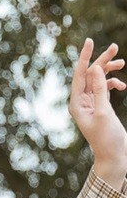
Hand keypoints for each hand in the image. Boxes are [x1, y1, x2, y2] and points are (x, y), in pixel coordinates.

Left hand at [69, 38, 126, 188]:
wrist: (113, 157)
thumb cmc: (107, 139)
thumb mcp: (104, 112)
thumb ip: (99, 90)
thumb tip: (93, 69)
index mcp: (76, 104)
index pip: (79, 75)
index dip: (84, 57)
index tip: (90, 40)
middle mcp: (80, 103)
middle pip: (89, 75)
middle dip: (101, 61)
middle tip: (115, 47)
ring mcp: (90, 105)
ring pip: (98, 80)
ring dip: (109, 71)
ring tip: (122, 63)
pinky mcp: (100, 107)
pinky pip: (105, 89)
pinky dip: (113, 84)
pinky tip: (122, 86)